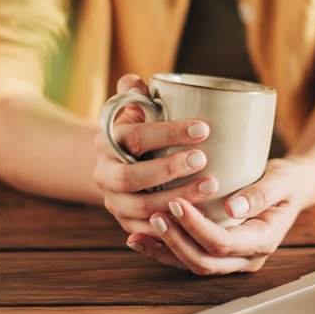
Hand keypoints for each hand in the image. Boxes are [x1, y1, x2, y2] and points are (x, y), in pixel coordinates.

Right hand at [93, 74, 219, 236]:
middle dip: (168, 169)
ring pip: (142, 207)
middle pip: (130, 176)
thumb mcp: (135, 111)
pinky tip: (198, 218)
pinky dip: (172, 227)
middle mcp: (104, 174)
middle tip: (202, 159)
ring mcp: (114, 202)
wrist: (120, 166)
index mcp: (106, 142)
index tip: (203, 128)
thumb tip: (134, 81)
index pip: (134, 137)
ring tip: (211, 186)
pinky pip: (147, 231)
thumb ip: (136, 95)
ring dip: (177, 198)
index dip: (168, 133)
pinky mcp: (127, 224)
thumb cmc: (139, 132)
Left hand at [126, 158, 306, 273]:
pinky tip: (142, 237)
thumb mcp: (281, 180)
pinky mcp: (218, 252)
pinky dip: (164, 250)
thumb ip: (261, 194)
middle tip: (155, 214)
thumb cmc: (286, 181)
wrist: (290, 188)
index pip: (223, 243)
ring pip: (193, 264)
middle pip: (204, 261)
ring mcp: (232, 259)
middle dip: (176, 241)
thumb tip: (233, 208)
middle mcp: (246, 256)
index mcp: (263, 240)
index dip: (197, 227)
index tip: (177, 202)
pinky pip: (188, 257)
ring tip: (141, 229)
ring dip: (166, 249)